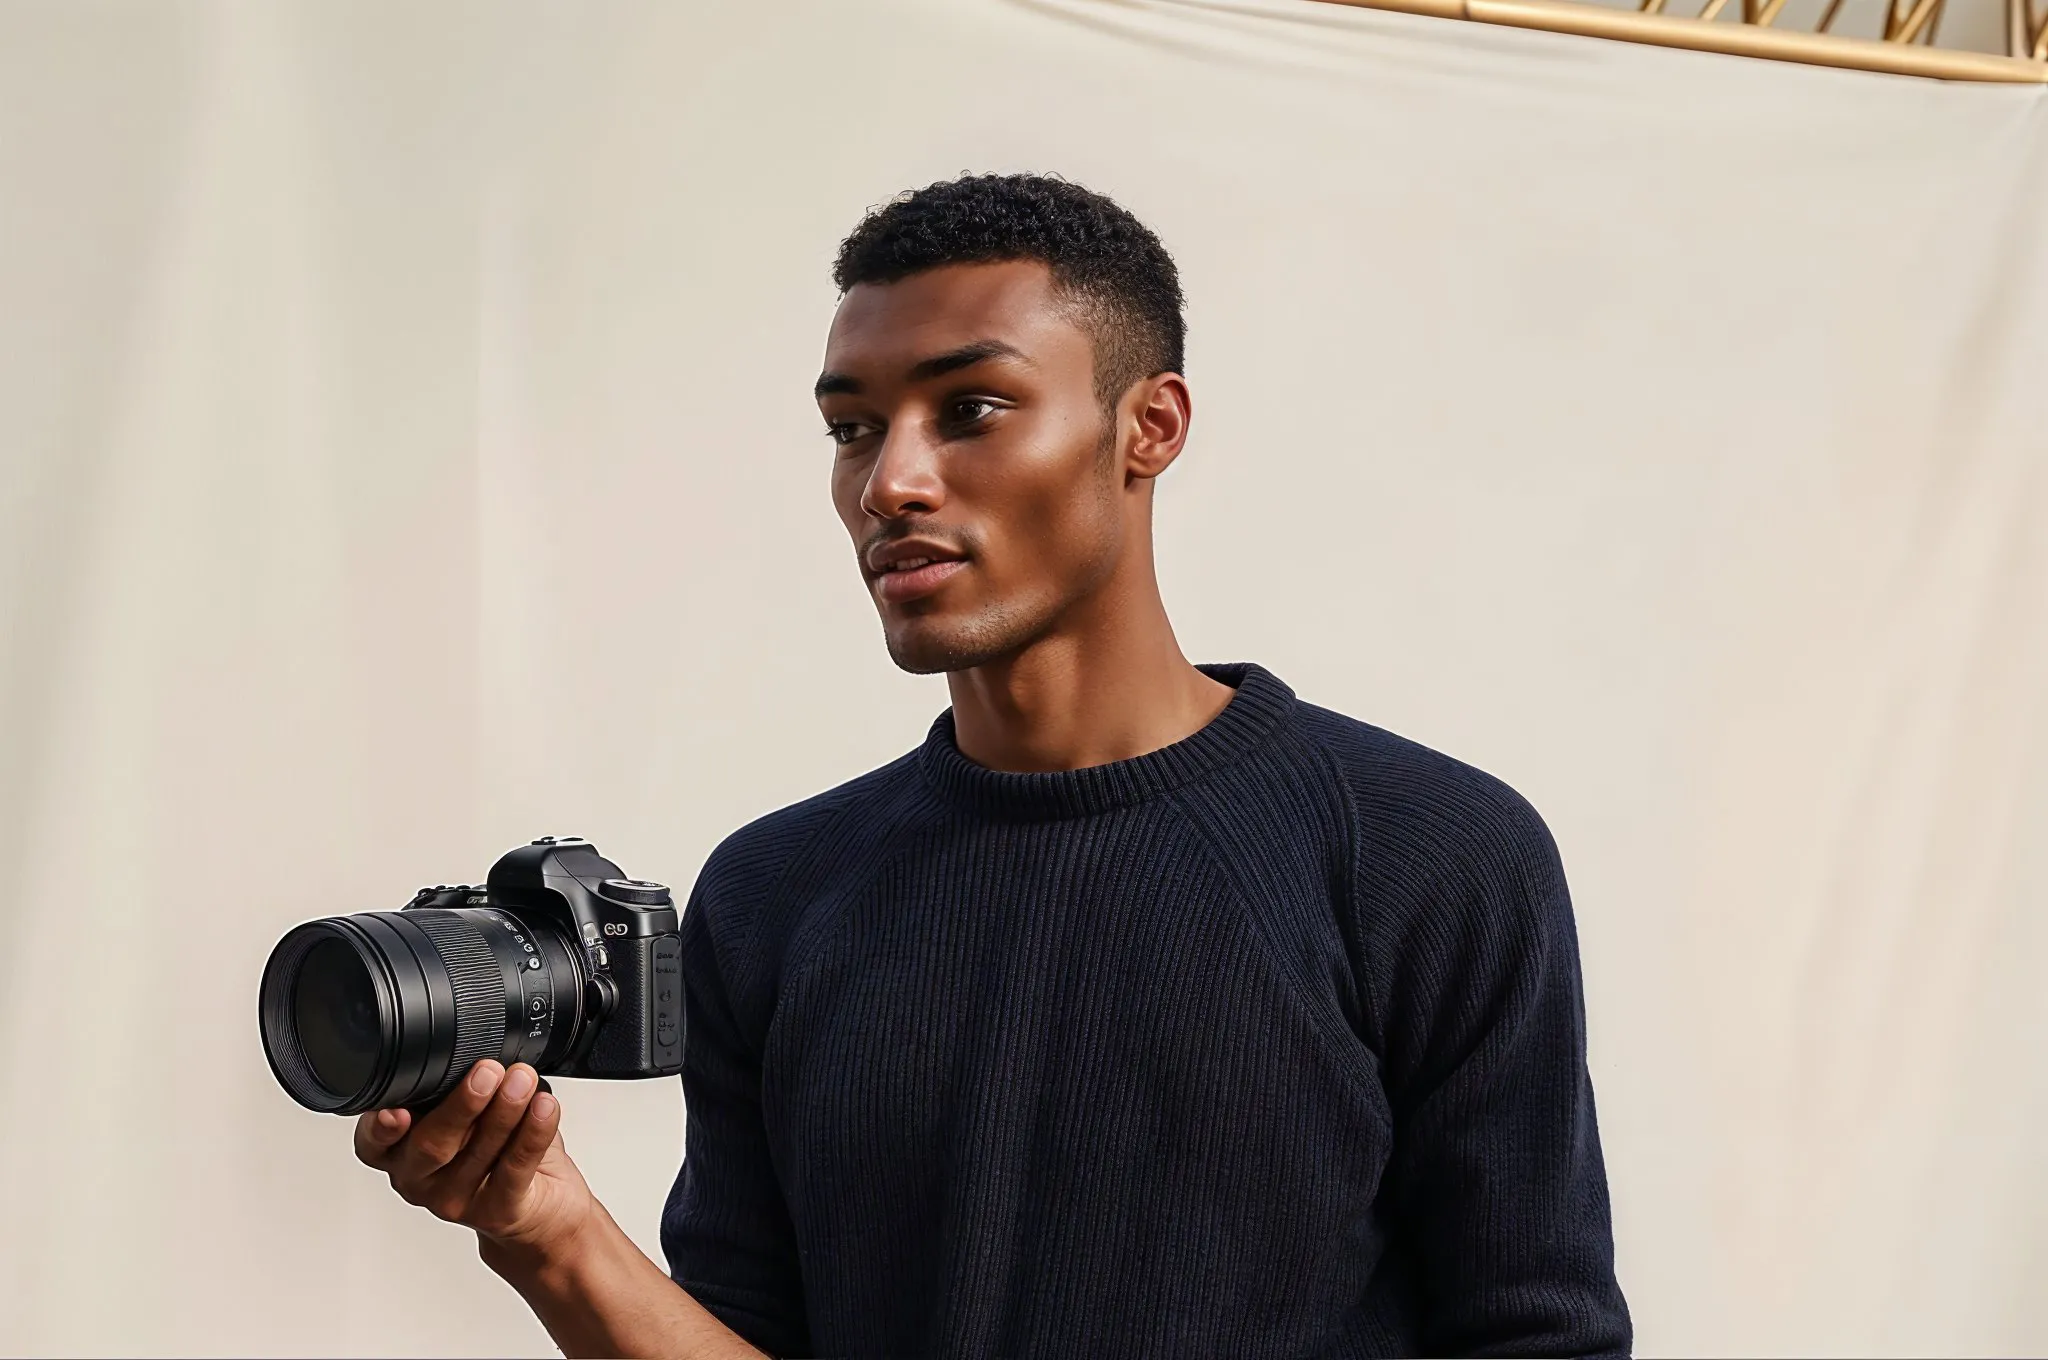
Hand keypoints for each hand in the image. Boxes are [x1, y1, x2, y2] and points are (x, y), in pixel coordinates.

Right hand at [355, 1060, 594, 1259]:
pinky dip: (533, 1132)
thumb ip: (457, 1088)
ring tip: (523, 1080)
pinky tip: (544, 1107)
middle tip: (488, 1072)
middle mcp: (420, 1180)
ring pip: (478, 1153)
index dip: (380, 1130)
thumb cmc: (498, 1153)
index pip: (374, 1144)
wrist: (542, 1207)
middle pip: (430, 1146)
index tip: (396, 1111)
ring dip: (505, 1109)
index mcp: (400, 1152)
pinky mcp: (497, 1213)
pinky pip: (515, 1168)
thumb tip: (477, 1049)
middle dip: (461, 1105)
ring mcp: (456, 1201)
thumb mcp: (468, 1116)